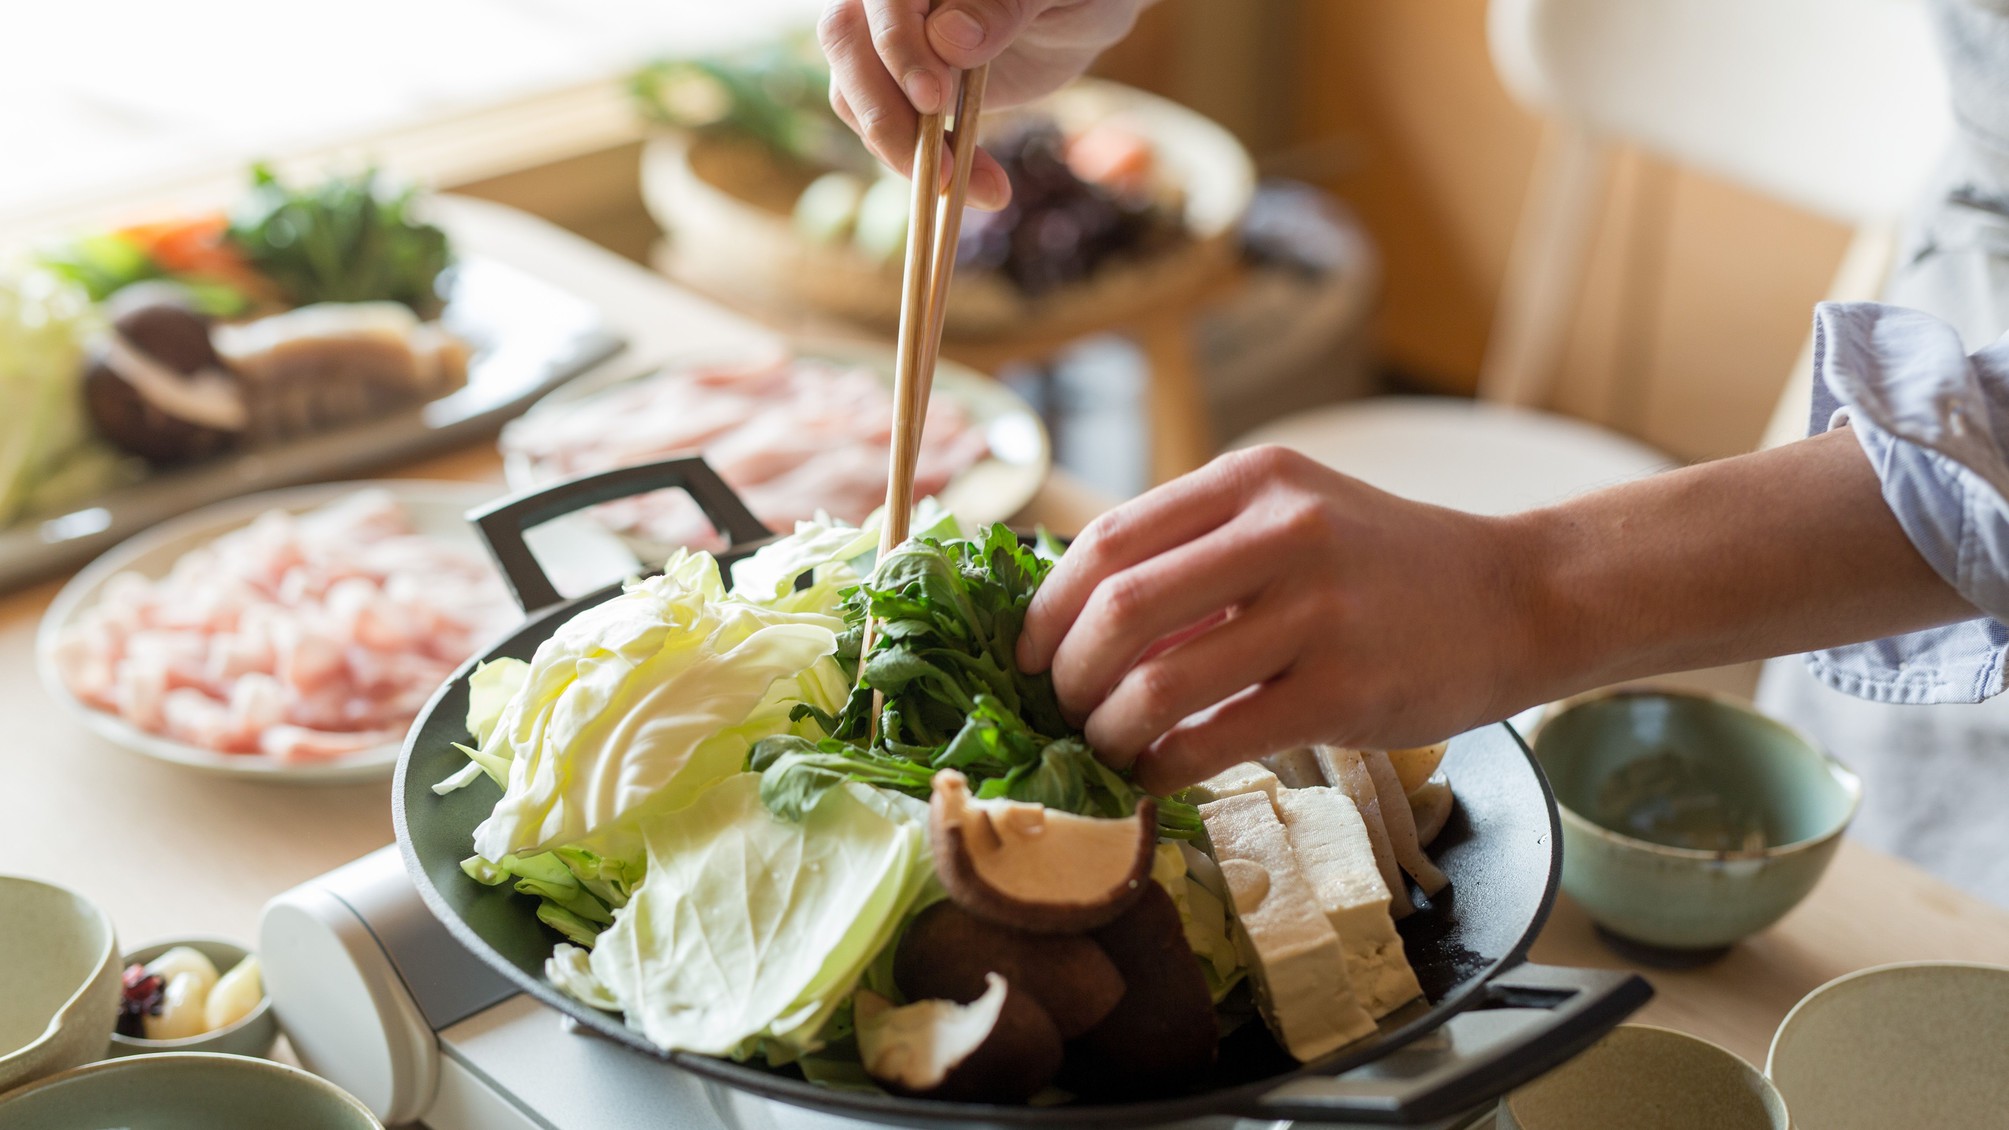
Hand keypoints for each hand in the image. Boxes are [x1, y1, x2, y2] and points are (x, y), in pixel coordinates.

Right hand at [816, 0, 1150, 208]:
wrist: (1077, 12)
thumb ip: (1003, 4)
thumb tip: (948, 39)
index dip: (898, 46)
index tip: (933, 98)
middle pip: (846, 43)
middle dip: (886, 113)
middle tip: (942, 168)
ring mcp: (884, 40)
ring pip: (853, 93)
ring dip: (906, 152)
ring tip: (975, 188)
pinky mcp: (897, 87)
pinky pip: (884, 127)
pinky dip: (923, 164)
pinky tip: (979, 185)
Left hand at [1017, 446, 1536, 794]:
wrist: (1520, 597)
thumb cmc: (1386, 567)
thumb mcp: (1294, 518)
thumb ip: (1199, 553)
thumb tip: (1075, 626)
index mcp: (1253, 481)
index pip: (1107, 540)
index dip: (1045, 607)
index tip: (1027, 653)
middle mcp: (1283, 533)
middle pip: (1117, 609)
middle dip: (1064, 674)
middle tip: (1061, 708)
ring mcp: (1316, 612)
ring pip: (1156, 685)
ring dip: (1106, 731)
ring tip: (1106, 748)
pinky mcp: (1344, 692)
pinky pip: (1212, 741)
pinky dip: (1161, 768)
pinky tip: (1156, 775)